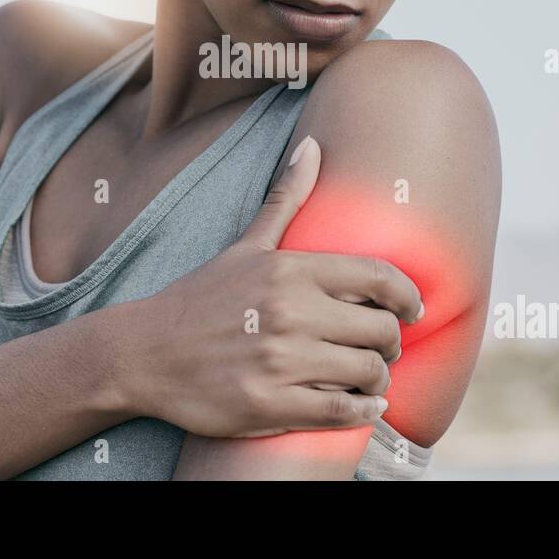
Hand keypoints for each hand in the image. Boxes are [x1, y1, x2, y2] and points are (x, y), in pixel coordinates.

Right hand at [126, 135, 423, 437]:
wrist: (144, 353)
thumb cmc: (200, 298)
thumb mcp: (246, 246)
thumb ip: (286, 198)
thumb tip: (313, 145)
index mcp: (290, 270)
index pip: (379, 277)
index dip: (408, 296)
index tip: (413, 309)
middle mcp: (289, 313)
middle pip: (381, 330)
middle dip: (392, 343)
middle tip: (383, 349)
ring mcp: (280, 362)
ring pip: (367, 373)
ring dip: (377, 380)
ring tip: (368, 378)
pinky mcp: (269, 405)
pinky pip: (343, 413)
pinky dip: (363, 412)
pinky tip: (361, 406)